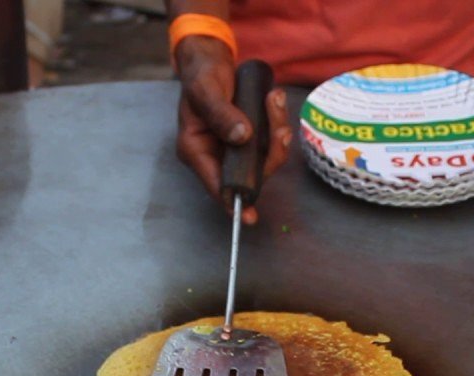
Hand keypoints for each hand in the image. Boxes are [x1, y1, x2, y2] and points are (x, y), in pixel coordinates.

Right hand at [175, 36, 290, 224]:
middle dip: (269, 150)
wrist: (209, 60)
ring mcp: (235, 149)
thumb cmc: (201, 75)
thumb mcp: (206, 90)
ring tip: (275, 99)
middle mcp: (216, 155)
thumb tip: (242, 137)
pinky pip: (271, 143)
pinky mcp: (250, 140)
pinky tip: (275, 100)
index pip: (215, 183)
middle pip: (249, 173)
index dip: (233, 200)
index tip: (248, 216)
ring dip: (277, 131)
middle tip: (276, 117)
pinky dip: (277, 124)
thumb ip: (220, 113)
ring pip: (265, 158)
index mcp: (195, 149)